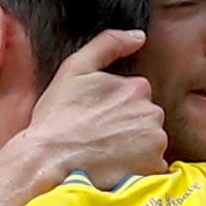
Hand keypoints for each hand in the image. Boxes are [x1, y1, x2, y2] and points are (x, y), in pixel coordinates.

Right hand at [10, 27, 165, 194]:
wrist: (50, 159)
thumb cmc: (59, 115)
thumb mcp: (75, 68)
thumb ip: (108, 44)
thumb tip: (138, 36)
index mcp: (138, 88)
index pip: (137, 97)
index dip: (116, 107)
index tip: (97, 117)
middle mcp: (153, 113)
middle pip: (146, 120)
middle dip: (128, 127)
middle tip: (100, 136)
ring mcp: (156, 143)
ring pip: (150, 143)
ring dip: (135, 148)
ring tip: (106, 152)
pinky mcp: (153, 168)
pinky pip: (152, 166)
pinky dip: (138, 168)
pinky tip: (115, 167)